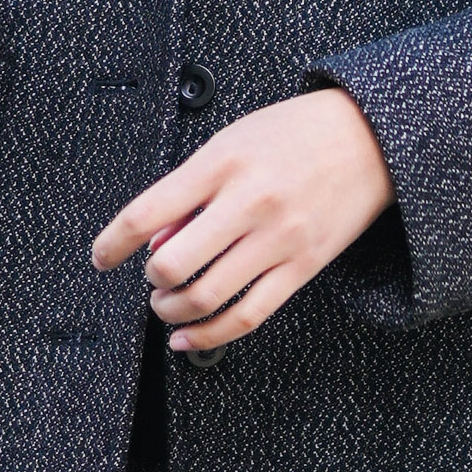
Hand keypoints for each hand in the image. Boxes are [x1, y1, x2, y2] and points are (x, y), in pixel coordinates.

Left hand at [93, 88, 392, 353]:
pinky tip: (189, 337)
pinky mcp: (303, 268)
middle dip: (150, 281)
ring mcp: (278, 239)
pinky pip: (247, 316)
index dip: (111, 244)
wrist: (369, 139)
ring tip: (167, 305)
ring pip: (206, 298)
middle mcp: (249, 203)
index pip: (146, 213)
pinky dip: (209, 335)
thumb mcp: (230, 142)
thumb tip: (154, 240)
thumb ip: (189, 190)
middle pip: (173, 266)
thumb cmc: (294, 134)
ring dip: (172, 311)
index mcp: (221, 164)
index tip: (101, 258)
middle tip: (151, 278)